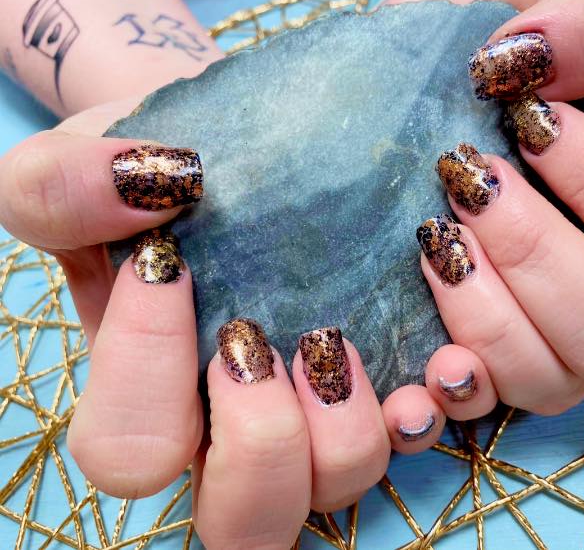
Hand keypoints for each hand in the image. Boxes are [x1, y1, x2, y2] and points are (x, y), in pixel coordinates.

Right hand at [0, 102, 451, 545]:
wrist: (253, 146)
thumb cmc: (163, 171)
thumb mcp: (77, 167)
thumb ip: (63, 189)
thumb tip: (150, 193)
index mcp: (152, 398)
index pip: (131, 451)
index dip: (146, 370)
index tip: (174, 263)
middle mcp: (239, 428)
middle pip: (249, 521)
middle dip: (267, 446)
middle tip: (271, 343)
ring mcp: (323, 417)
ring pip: (344, 486)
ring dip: (357, 428)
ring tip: (345, 340)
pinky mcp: (395, 381)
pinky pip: (430, 431)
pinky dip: (445, 399)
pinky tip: (442, 354)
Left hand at [383, 0, 583, 414]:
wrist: (400, 79)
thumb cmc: (484, 36)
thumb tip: (544, 60)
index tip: (527, 123)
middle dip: (540, 258)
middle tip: (464, 185)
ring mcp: (530, 330)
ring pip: (551, 382)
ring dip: (485, 321)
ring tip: (427, 242)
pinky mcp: (459, 355)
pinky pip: (467, 413)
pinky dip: (438, 403)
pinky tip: (412, 371)